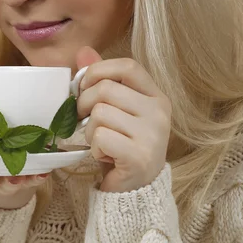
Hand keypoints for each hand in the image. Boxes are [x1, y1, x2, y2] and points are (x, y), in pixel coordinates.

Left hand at [76, 46, 171, 192]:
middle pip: (106, 89)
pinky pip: (101, 136)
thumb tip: (84, 51)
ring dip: (89, 131)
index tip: (84, 87)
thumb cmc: (121, 145)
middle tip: (84, 122)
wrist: (134, 191)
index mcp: (156, 96)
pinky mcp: (139, 156)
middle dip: (83, 105)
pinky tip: (105, 156)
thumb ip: (101, 80)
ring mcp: (152, 135)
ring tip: (100, 142)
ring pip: (100, 113)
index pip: (128, 66)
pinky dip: (94, 148)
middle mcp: (159, 112)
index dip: (99, 71)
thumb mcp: (114, 109)